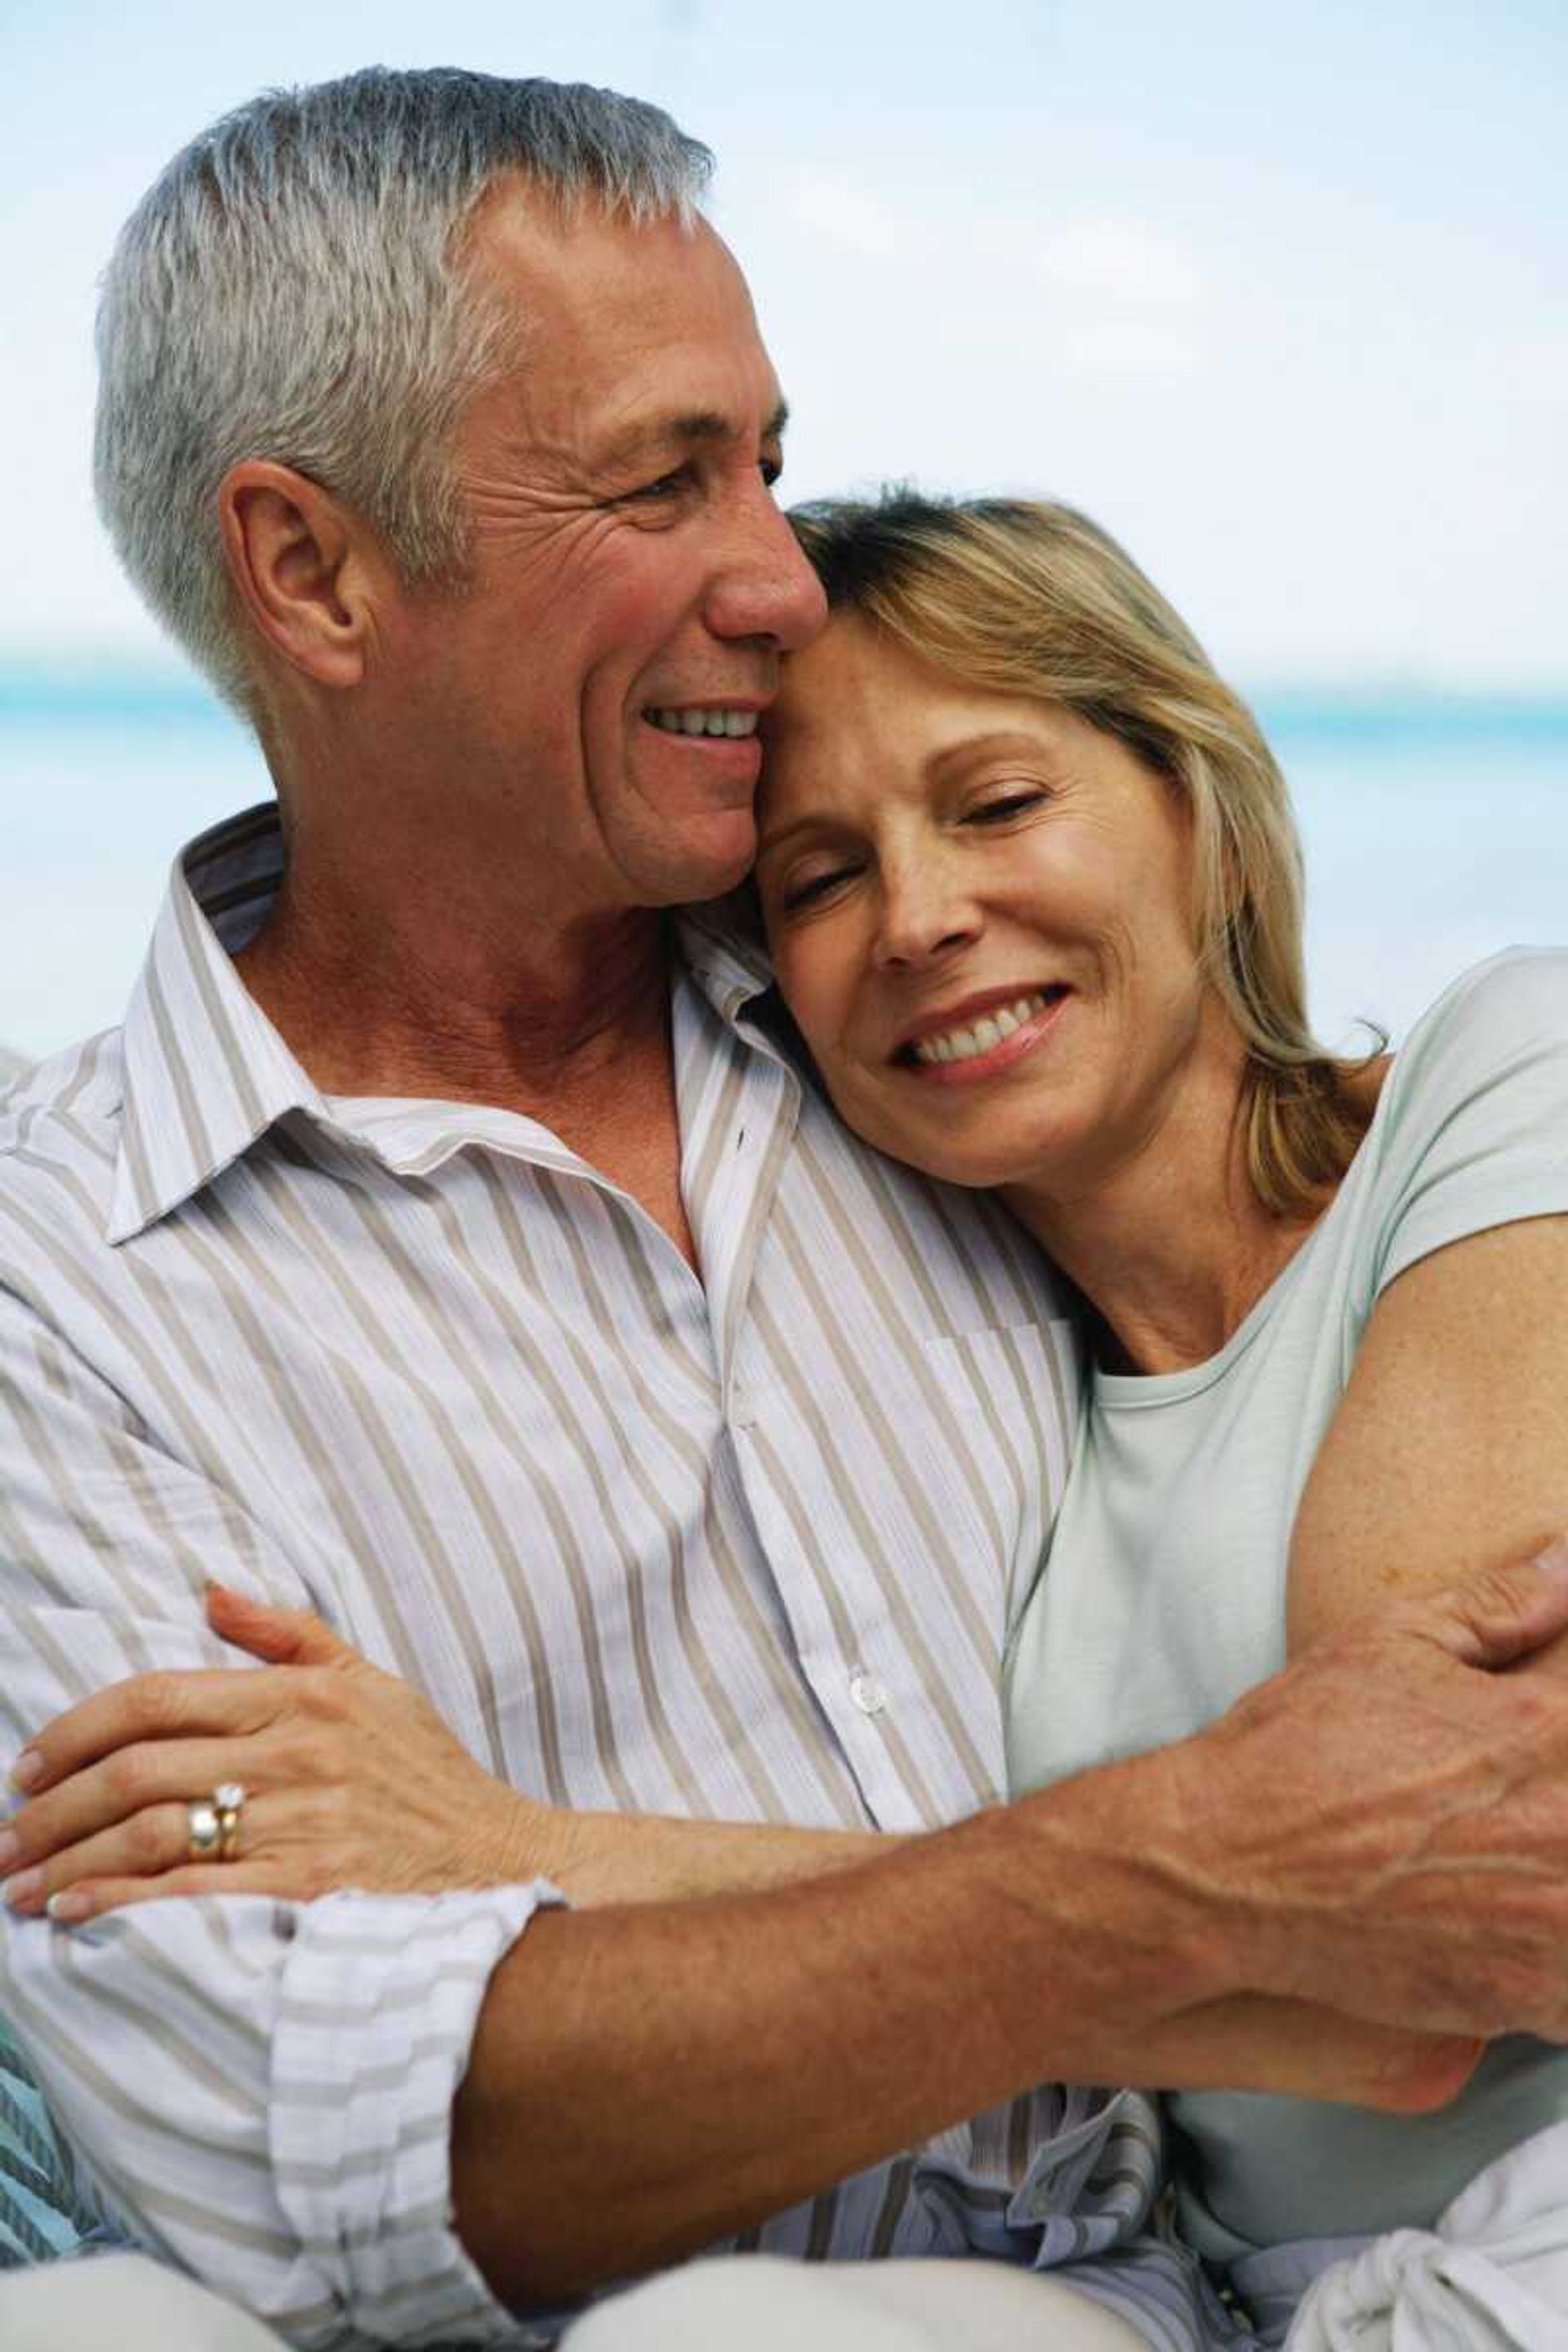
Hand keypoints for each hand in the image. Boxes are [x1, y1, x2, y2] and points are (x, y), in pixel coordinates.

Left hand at [1, 1586, 550, 1920]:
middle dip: (55, 1806)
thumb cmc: (431, 1780)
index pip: (159, 1696)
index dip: (78, 1729)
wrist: (505, 1867)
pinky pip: (192, 1896)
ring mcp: (304, 1824)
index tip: (29, 1764)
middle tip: (6, 1835)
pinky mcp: (310, 1893)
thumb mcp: (375, 1685)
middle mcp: (299, 1753)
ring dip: (71, 1859)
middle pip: (141, 1769)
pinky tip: (76, 1911)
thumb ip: (291, 1637)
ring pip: (154, 1832)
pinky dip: (121, 1904)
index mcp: (305, 1696)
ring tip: (21, 1885)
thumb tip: (211, 1593)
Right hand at [1173, 1536, 1567, 2044]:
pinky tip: (1498, 1916)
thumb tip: (1567, 1571)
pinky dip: (1547, 1950)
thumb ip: (1499, 1607)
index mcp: (1549, 1728)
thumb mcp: (1390, 1643)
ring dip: (1555, 1875)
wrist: (1227, 1870)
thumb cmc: (1298, 1748)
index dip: (1556, 1710)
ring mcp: (1555, 1921)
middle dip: (1551, 1788)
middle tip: (1487, 1795)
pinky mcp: (1527, 1993)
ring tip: (1498, 1857)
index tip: (1525, 1728)